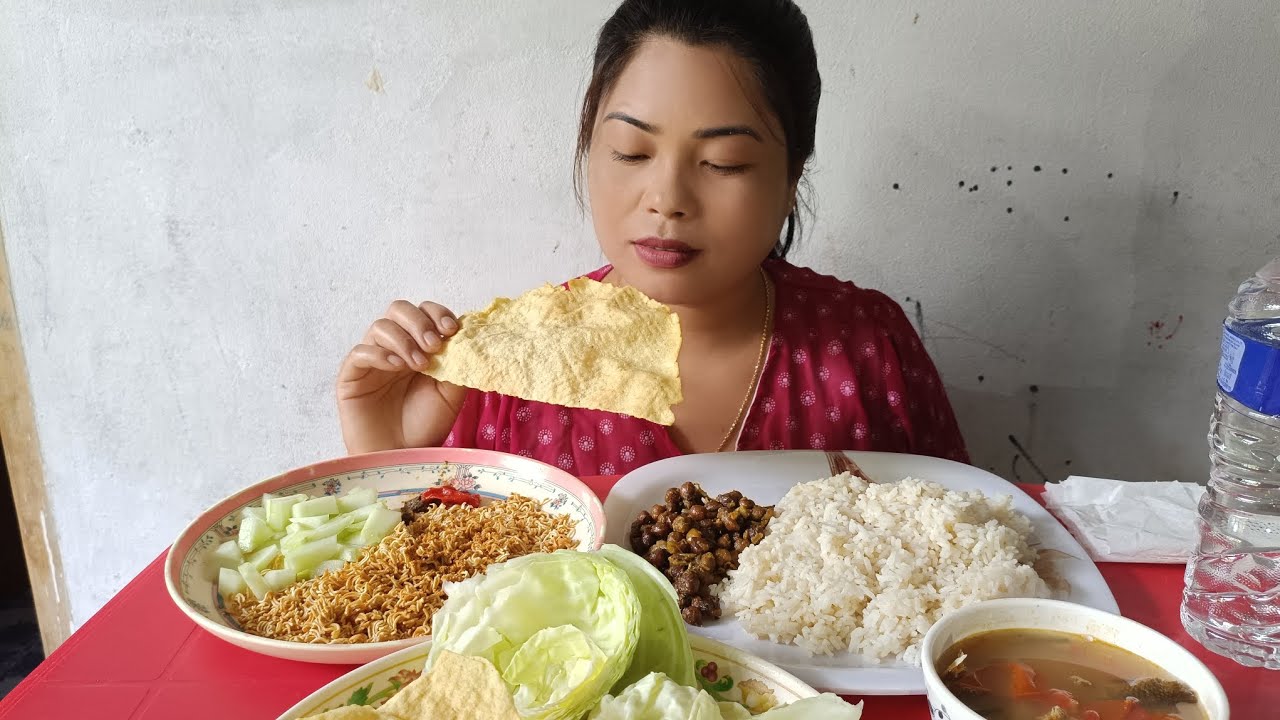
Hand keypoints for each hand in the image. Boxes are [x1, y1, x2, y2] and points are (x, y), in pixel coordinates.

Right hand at [337, 300, 468, 452]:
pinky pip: (360, 352)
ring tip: (419, 364)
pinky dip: (379, 354)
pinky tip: (396, 367)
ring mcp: (372, 360)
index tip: (451, 329)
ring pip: (380, 326)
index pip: (424, 313)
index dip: (437, 313)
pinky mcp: (351, 376)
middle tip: (434, 345)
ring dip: (403, 340)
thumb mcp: (452, 393)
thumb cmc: (426, 425)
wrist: (403, 457)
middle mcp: (395, 348)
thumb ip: (458, 363)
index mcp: (419, 346)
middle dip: (419, 322)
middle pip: (399, 310)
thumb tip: (466, 334)